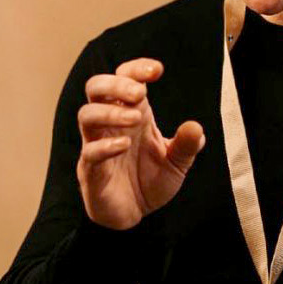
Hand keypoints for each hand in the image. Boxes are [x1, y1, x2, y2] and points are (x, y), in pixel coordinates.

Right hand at [76, 58, 203, 229]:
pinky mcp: (91, 170)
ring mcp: (97, 144)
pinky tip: (124, 146)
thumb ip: (186, 145)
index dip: (135, 69)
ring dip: (110, 112)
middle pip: (96, 87)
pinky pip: (90, 151)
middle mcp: (111, 124)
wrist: (134, 215)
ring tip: (137, 119)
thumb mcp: (177, 163)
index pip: (123, 79)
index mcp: (132, 114)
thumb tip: (196, 127)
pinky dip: (105, 146)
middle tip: (140, 93)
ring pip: (87, 114)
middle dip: (116, 83)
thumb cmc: (149, 182)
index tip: (156, 70)